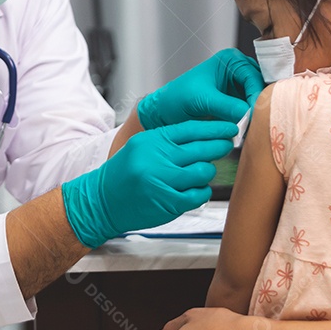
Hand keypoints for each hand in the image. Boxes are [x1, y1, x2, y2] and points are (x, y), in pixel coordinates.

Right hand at [61, 120, 237, 247]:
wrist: (101, 201)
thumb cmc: (123, 173)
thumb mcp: (141, 146)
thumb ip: (167, 141)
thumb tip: (201, 136)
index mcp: (152, 140)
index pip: (191, 129)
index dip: (214, 128)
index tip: (228, 127)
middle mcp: (158, 158)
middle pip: (200, 149)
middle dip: (219, 146)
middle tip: (227, 144)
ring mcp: (163, 181)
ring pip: (202, 171)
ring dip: (208, 171)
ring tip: (206, 170)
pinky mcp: (167, 202)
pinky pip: (197, 194)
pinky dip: (202, 191)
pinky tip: (198, 189)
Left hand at [138, 49, 264, 128]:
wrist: (165, 112)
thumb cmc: (177, 98)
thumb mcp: (202, 100)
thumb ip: (226, 106)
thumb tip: (249, 114)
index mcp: (230, 60)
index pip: (253, 77)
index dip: (256, 97)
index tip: (254, 116)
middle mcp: (239, 70)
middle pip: (260, 88)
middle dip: (259, 106)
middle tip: (256, 125)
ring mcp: (240, 87)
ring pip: (259, 101)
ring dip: (256, 115)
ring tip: (252, 130)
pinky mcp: (238, 102)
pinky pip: (252, 111)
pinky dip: (251, 121)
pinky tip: (248, 132)